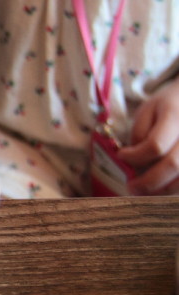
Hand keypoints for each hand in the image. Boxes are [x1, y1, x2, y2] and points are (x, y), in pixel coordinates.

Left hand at [119, 79, 178, 194]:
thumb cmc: (167, 106)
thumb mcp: (147, 111)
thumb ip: (140, 135)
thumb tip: (134, 163)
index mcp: (176, 114)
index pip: (156, 145)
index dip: (135, 157)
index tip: (121, 156)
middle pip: (173, 165)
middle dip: (148, 181)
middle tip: (131, 187)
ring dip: (162, 189)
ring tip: (144, 189)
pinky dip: (173, 187)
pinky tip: (160, 185)